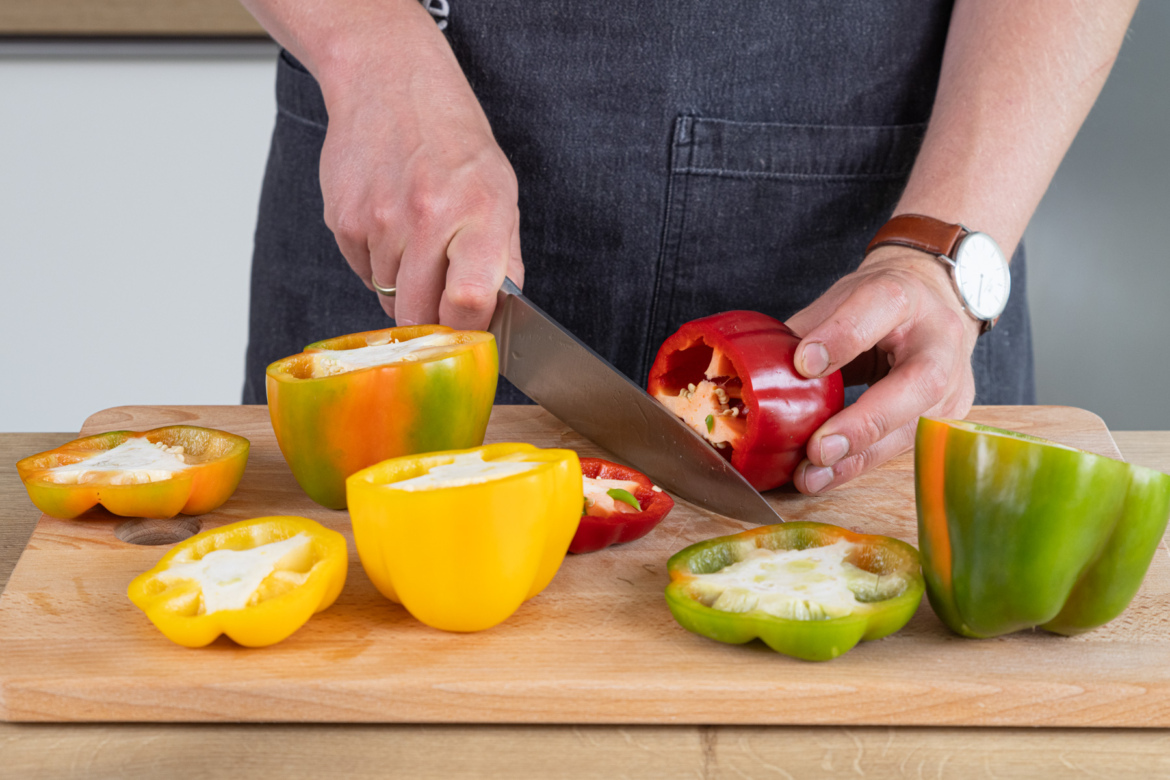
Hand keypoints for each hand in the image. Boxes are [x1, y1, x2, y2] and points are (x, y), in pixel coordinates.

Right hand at [317, 3, 522, 328]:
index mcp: (480, 213)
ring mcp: (380, 220)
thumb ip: (504, 259)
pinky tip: (387, 222)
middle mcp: (428, 217)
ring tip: (415, 238)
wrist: (390, 83)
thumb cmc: (454, 143)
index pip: (470, 301)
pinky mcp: (343, 220)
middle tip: (439, 293)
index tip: (468, 329)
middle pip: (419, 315)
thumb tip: (499, 317)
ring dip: (403, 286)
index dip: (468, 329)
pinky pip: (362, 272)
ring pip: (389, 297)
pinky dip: (376, 262)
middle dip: (430, 318)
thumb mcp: (500, 193)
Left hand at [785, 246, 981, 493]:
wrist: (933, 300)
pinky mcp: (950, 415)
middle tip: (819, 449)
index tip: (803, 364)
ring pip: (915, 427)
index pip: (879, 308)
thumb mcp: (841, 299)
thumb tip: (758, 374)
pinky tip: (829, 475)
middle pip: (918, 383)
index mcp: (905, 295)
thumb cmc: (879, 302)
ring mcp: (955, 381)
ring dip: (859, 458)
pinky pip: (907, 445)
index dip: (842, 338)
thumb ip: (806, 333)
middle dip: (866, 422)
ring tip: (813, 475)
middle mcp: (940, 340)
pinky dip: (863, 463)